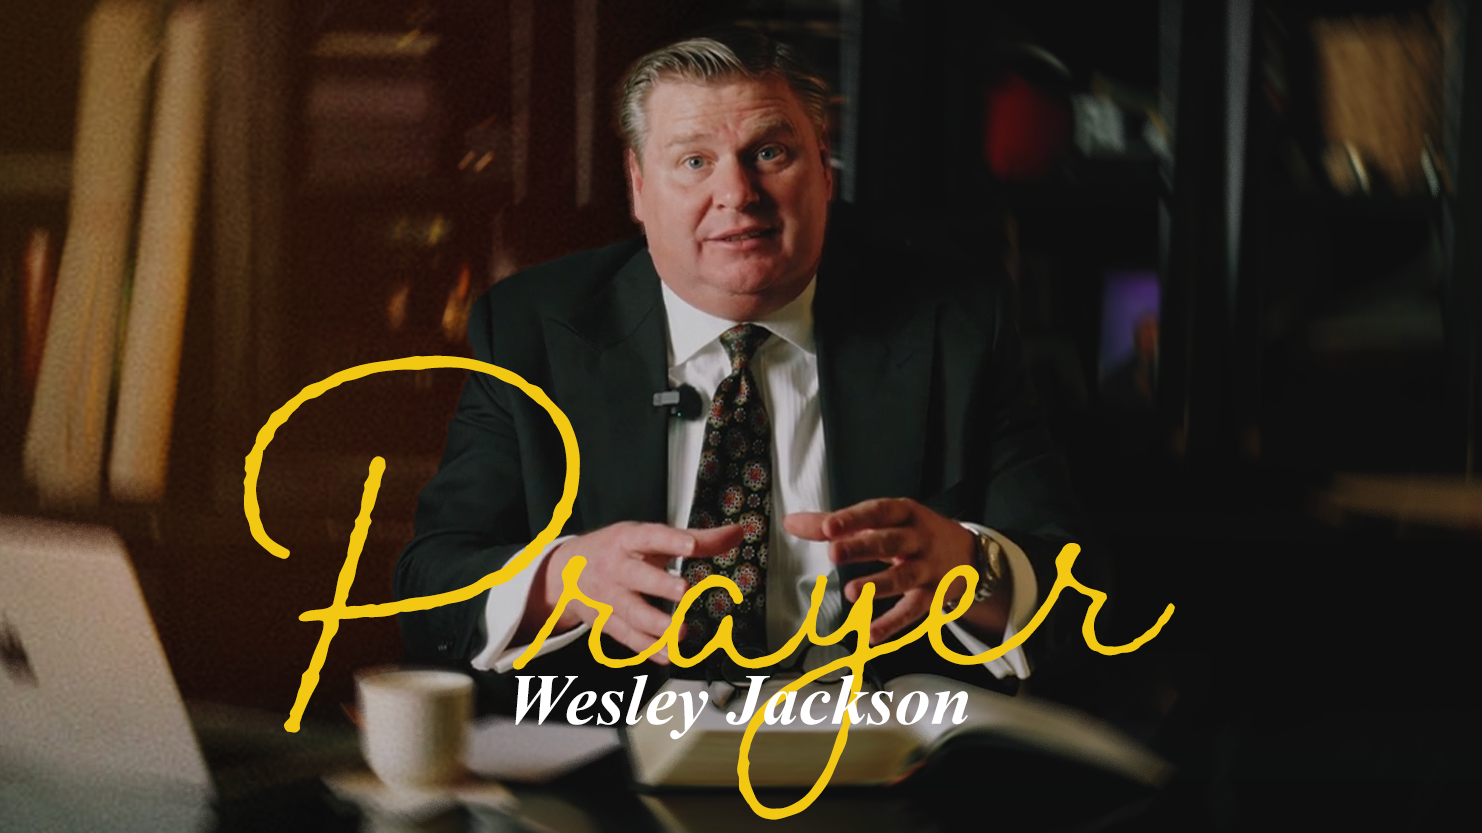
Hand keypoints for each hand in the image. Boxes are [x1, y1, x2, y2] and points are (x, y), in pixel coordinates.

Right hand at [525, 522, 744, 662]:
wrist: (565, 573)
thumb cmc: (617, 550)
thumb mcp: (651, 537)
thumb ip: (698, 539)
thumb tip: (738, 533)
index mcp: (629, 541)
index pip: (650, 538)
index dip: (670, 541)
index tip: (690, 545)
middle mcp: (618, 568)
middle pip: (637, 577)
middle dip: (660, 584)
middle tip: (684, 590)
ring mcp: (610, 597)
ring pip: (631, 613)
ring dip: (657, 625)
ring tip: (681, 634)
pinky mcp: (607, 622)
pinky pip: (627, 637)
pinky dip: (648, 648)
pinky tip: (668, 655)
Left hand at [785, 498, 1004, 645]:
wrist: (969, 554)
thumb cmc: (912, 532)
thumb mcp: (882, 521)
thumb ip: (837, 524)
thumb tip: (791, 523)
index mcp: (903, 513)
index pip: (877, 512)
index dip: (853, 519)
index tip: (828, 527)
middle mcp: (918, 538)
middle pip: (890, 541)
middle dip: (862, 547)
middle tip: (834, 552)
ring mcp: (928, 568)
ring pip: (903, 577)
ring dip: (878, 586)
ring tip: (852, 593)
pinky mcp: (934, 597)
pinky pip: (913, 611)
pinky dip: (893, 624)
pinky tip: (871, 636)